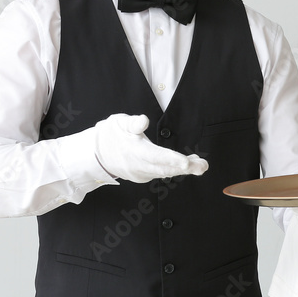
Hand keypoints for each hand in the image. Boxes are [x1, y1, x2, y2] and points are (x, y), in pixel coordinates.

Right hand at [92, 114, 207, 182]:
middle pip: (164, 169)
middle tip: (202, 166)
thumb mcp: (118, 122)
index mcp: (134, 151)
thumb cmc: (109, 134)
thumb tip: (143, 121)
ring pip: (164, 173)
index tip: (186, 162)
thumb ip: (132, 123)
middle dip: (185, 168)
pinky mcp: (142, 175)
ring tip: (200, 164)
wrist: (94, 154)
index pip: (156, 156)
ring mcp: (140, 173)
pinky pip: (161, 174)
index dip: (172, 159)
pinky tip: (188, 164)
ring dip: (183, 169)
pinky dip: (174, 169)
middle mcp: (138, 165)